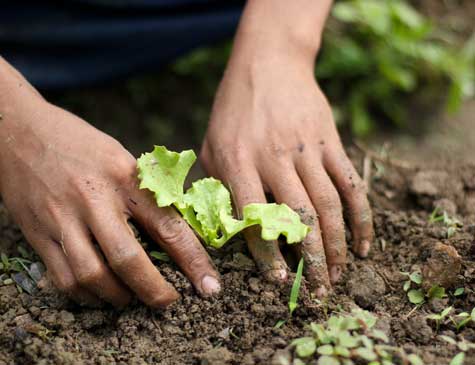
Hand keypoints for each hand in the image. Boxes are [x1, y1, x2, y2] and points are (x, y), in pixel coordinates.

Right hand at [0, 78, 220, 306]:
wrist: (18, 131)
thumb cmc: (79, 143)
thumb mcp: (121, 158)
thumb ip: (144, 193)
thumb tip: (175, 230)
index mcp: (124, 177)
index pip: (167, 226)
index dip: (193, 261)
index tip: (209, 285)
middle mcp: (94, 199)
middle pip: (128, 259)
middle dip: (154, 291)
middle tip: (168, 302)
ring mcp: (62, 218)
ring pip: (92, 276)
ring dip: (118, 296)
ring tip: (131, 297)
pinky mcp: (37, 233)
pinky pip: (63, 278)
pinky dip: (85, 294)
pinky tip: (98, 292)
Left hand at [201, 49, 372, 295]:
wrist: (268, 64)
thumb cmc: (232, 112)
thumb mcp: (210, 146)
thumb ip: (215, 187)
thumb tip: (223, 233)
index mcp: (237, 162)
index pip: (254, 219)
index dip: (267, 255)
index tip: (277, 282)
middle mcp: (273, 158)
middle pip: (298, 219)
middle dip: (311, 261)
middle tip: (317, 291)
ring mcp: (305, 149)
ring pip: (328, 206)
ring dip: (338, 247)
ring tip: (340, 276)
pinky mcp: (330, 142)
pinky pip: (351, 185)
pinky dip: (361, 217)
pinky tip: (363, 244)